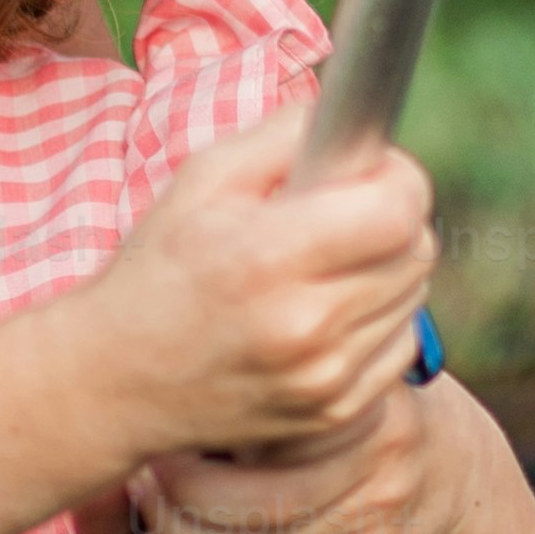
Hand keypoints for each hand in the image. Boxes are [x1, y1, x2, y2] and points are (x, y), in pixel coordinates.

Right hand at [70, 97, 434, 461]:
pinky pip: (400, 348)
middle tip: (347, 214)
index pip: (399, 208)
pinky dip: (378, 324)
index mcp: (267, 256)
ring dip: (387, 272)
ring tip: (328, 266)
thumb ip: (285, 135)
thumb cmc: (160, 266)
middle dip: (392, 220)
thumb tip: (356, 119)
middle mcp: (304, 326)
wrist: (116, 380)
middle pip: (417, 251)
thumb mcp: (203, 178)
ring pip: (414, 299)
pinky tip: (328, 315)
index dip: (396, 177)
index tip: (372, 172)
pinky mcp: (334, 413)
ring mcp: (324, 379)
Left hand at [129, 387, 466, 533]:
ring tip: (150, 513)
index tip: (153, 435)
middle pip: (250, 502)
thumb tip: (165, 370)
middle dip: (177, 500)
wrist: (454, 466)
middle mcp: (377, 455)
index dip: (190, 444)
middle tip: (141, 479)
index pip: (258, 431)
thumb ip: (267, 369)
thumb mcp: (327, 365)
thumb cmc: (357, 400)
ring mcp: (376, 513)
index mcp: (357, 394)